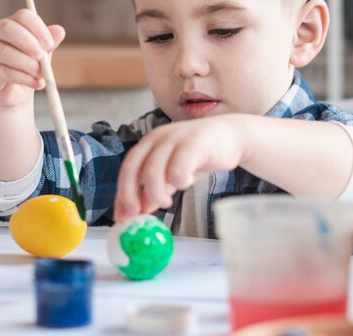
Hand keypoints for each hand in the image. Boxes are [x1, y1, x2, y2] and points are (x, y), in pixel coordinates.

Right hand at [0, 9, 65, 107]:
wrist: (15, 91)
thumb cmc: (29, 65)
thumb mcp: (43, 53)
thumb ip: (50, 41)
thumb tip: (60, 30)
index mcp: (13, 22)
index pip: (23, 16)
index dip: (38, 28)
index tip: (51, 44)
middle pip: (8, 28)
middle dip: (28, 42)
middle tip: (42, 56)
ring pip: (4, 51)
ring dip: (26, 64)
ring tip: (41, 74)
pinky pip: (3, 71)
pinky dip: (23, 78)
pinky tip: (36, 83)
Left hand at [113, 115, 246, 220]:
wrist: (230, 136)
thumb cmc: (199, 154)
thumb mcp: (173, 172)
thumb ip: (156, 188)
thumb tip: (139, 210)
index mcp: (150, 143)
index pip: (128, 166)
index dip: (122, 191)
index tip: (122, 215)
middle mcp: (159, 138)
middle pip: (134, 166)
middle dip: (131, 193)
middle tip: (138, 213)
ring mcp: (176, 138)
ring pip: (154, 168)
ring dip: (156, 191)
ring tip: (167, 202)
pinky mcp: (194, 143)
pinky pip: (179, 165)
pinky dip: (178, 180)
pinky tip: (185, 183)